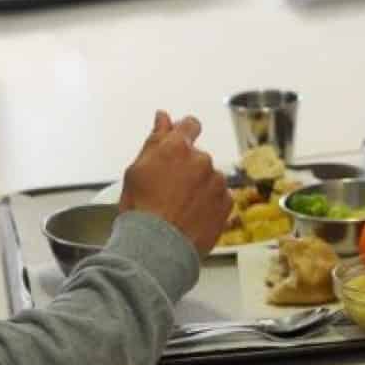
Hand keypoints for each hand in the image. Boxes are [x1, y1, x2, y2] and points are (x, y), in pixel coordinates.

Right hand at [120, 111, 231, 256]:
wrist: (157, 247)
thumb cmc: (141, 210)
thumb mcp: (137, 170)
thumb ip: (155, 140)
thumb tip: (163, 117)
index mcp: (177, 148)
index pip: (190, 125)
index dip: (185, 132)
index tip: (182, 143)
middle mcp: (202, 160)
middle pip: (197, 157)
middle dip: (187, 168)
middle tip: (169, 191)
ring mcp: (217, 182)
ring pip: (210, 178)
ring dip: (200, 187)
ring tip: (180, 208)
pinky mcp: (227, 203)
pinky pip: (220, 197)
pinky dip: (209, 204)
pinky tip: (192, 216)